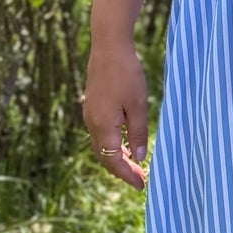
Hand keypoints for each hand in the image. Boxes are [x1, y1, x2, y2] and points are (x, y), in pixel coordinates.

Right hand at [82, 39, 149, 191]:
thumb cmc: (126, 74)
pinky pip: (101, 134)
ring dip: (117, 158)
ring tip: (135, 166)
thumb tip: (139, 158)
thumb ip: (138, 133)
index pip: (114, 161)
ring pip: (101, 146)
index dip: (128, 175)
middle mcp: (92, 123)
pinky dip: (112, 145)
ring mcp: (90, 115)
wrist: (108, 46)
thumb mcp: (138, 105)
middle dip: (122, 170)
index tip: (143, 185)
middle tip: (141, 179)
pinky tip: (125, 144)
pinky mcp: (92, 107)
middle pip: (105, 157)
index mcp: (103, 126)